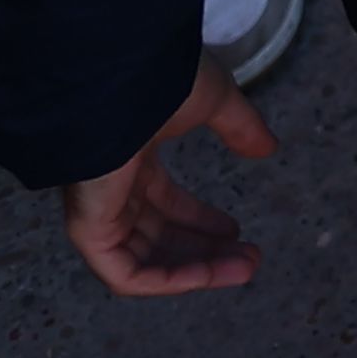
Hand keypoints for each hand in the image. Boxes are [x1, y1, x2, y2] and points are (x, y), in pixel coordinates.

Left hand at [58, 63, 275, 299]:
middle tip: (249, 258)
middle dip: (205, 250)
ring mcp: (97, 211)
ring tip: (243, 268)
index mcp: (130, 157)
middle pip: (158, 235)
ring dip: (196, 270)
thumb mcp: (214, 100)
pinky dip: (168, 280)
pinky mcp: (88, 231)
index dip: (201, 221)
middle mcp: (112, 188)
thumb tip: (268, 148)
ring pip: (145, 260)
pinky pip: (126, 273)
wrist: (120, 76)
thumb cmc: (159, 82)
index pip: (163, 203)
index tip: (237, 230)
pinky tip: (206, 275)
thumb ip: (240, 127)